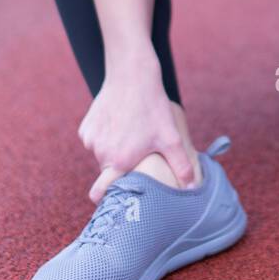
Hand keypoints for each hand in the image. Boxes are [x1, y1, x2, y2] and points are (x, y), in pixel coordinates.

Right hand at [78, 73, 197, 202]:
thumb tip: (192, 188)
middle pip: (108, 171)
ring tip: (129, 135)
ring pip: (101, 155)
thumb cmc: (153, 108)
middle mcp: (101, 153)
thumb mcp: (171, 138)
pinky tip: (118, 124)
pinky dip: (103, 137)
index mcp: (119, 161)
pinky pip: (94, 140)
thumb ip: (181, 166)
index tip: (110, 204)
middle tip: (135, 153)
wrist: (131, 75)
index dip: (106, 199)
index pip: (103, 192)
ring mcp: (91, 140)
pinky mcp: (86, 128)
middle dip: (120, 167)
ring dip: (112, 151)